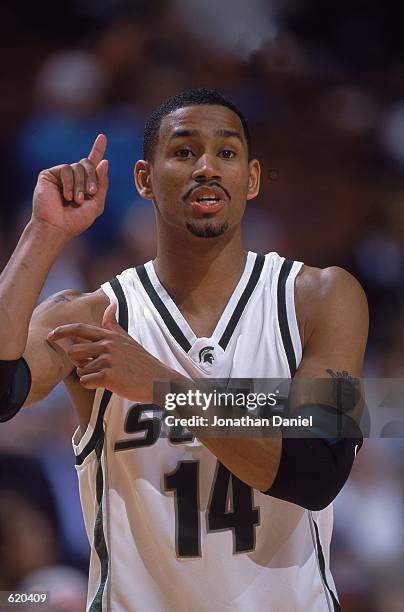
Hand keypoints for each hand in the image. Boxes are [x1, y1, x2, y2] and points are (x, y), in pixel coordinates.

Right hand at [32, 134, 108, 238]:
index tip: (102, 137)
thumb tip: (104, 162)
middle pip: (88, 163)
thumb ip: (102, 184)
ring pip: (78, 166)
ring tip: (76, 200)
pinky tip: (66, 195)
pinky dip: (69, 183)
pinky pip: (66, 168)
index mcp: (84, 184)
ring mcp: (61, 175)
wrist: (56, 227)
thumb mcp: (96, 204)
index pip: (92, 163)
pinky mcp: (49, 174)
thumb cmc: (76, 220)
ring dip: (80, 184)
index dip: (97, 149)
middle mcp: (73, 177)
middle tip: (90, 193)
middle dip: (93, 178)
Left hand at [47, 304, 177, 401]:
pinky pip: (86, 382)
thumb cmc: (142, 362)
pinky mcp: (108, 376)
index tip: (50, 336)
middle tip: (94, 368)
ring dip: (89, 376)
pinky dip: (92, 386)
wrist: (158, 381)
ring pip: (80, 370)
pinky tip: (107, 384)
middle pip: (73, 352)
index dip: (62, 331)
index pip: (80, 328)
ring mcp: (107, 360)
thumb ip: (114, 324)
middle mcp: (107, 345)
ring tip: (107, 376)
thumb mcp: (128, 340)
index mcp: (110, 336)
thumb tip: (110, 305)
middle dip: (79, 363)